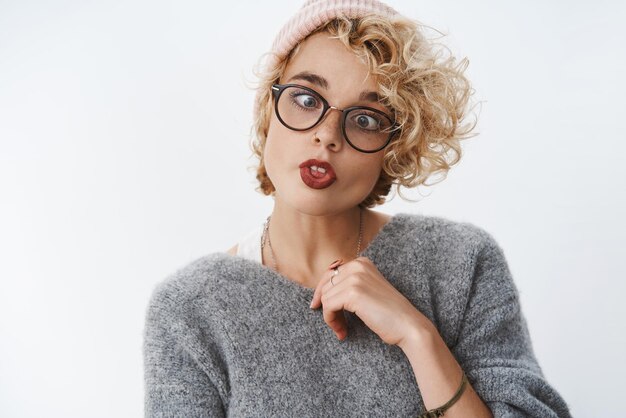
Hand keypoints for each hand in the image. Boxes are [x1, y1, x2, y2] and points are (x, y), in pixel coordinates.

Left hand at [309, 256, 431, 345]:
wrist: (408, 326)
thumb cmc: (389, 314)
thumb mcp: (367, 291)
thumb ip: (348, 286)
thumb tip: (320, 293)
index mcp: (361, 262)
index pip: (329, 274)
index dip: (322, 293)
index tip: (320, 307)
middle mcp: (357, 265)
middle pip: (325, 286)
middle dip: (327, 307)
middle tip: (336, 325)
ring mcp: (355, 278)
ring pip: (325, 298)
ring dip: (330, 317)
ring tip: (342, 330)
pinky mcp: (353, 293)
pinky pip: (328, 307)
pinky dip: (331, 321)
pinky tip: (342, 332)